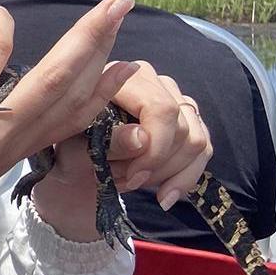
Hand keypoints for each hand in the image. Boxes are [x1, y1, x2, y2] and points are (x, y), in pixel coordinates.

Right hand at [0, 0, 140, 244]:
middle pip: (52, 78)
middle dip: (87, 35)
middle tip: (116, 1)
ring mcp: (20, 144)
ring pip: (71, 99)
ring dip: (102, 57)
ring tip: (122, 17)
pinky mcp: (32, 150)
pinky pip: (74, 122)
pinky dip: (102, 93)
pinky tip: (123, 68)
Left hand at [14, 62, 213, 239]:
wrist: (77, 163)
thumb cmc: (72, 150)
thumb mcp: (78, 149)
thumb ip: (108, 142)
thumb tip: (142, 138)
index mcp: (122, 79)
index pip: (162, 109)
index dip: (155, 148)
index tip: (134, 176)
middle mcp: (155, 82)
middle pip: (182, 128)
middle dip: (156, 166)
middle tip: (124, 181)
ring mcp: (175, 100)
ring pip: (196, 141)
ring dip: (168, 173)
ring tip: (133, 182)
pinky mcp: (187, 122)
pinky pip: (203, 150)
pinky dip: (185, 178)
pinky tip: (164, 195)